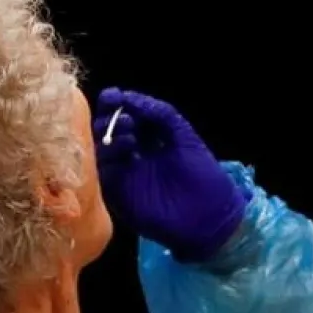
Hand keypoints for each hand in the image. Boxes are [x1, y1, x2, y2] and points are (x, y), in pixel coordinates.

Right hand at [93, 87, 247, 262]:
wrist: (210, 218)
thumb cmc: (204, 176)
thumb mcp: (185, 137)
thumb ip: (161, 114)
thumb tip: (130, 97)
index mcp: (151, 140)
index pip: (127, 118)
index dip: (119, 105)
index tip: (113, 95)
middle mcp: (134, 155)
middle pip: (110, 131)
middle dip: (110, 116)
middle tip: (114, 108)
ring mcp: (125, 174)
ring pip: (103, 149)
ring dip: (110, 132)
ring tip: (128, 127)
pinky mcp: (118, 193)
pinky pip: (102, 171)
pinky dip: (109, 154)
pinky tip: (127, 146)